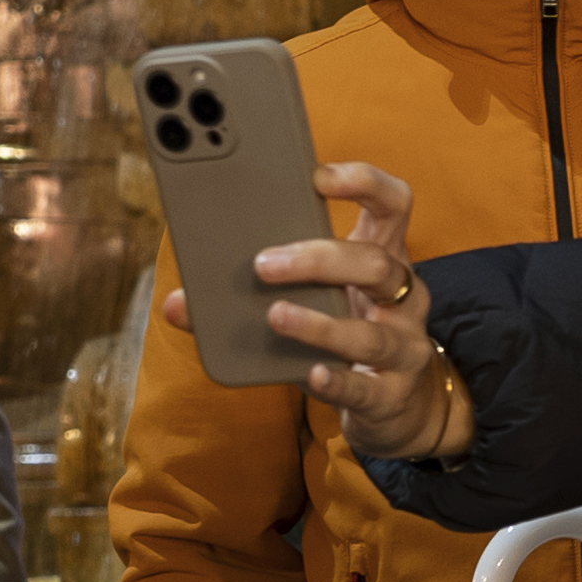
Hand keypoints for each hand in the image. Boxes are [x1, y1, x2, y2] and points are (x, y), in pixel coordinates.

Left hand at [254, 163, 459, 458]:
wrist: (393, 403)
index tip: (317, 178)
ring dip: (318, 324)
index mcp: (384, 257)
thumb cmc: (345, 333)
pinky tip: (312, 373)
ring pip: (370, 332)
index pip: (393, 204)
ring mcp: (405, 349)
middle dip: (319, 259)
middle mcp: (405, 299)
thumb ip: (253, 292)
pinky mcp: (391, 396)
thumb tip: (177, 304)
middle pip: (376, 264)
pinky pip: (365, 388)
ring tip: (275, 315)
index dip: (364, 183)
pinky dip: (337, 381)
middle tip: (263, 263)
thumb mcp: (314, 301)